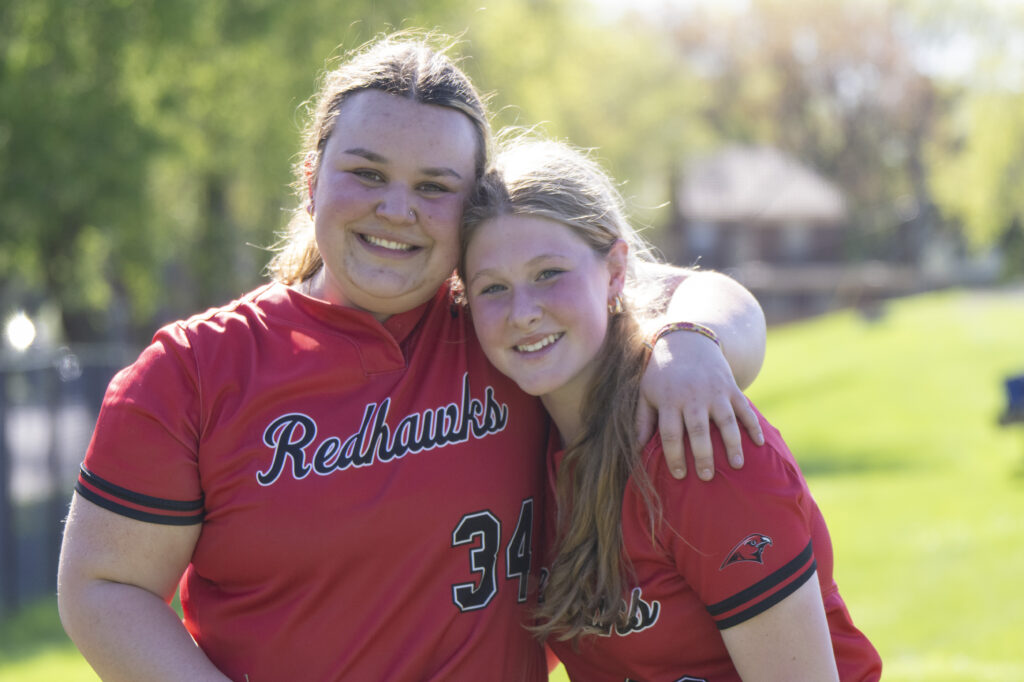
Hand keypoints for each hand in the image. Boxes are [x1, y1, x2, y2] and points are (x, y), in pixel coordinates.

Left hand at [637, 330, 763, 479]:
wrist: (687, 340)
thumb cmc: (663, 374)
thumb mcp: (647, 393)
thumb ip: (643, 420)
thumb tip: (637, 449)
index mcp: (669, 400)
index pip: (670, 433)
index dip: (673, 456)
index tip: (679, 475)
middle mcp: (693, 396)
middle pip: (698, 430)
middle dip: (703, 456)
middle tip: (707, 477)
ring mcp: (714, 391)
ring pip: (726, 421)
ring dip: (732, 444)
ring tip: (737, 465)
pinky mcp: (730, 386)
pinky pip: (745, 408)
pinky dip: (753, 425)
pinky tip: (759, 443)